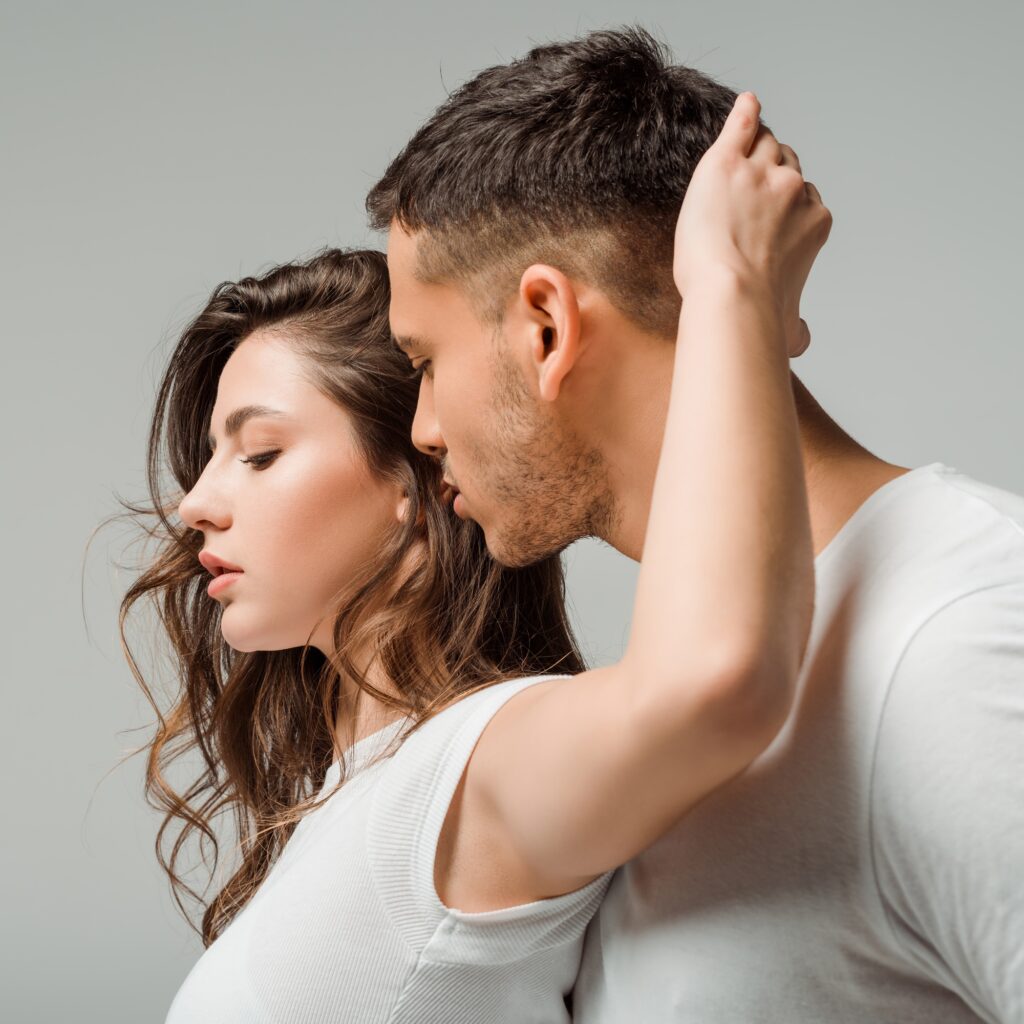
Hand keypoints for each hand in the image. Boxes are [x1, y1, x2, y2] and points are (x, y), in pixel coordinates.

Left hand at [673, 92, 831, 356]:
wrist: (729, 295)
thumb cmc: (755, 314)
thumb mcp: (788, 326)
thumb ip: (797, 328)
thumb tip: (801, 341)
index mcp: (815, 218)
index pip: (804, 193)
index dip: (784, 201)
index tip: (767, 214)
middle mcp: (795, 189)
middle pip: (786, 163)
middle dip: (771, 173)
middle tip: (748, 190)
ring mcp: (762, 171)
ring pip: (763, 144)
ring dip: (753, 147)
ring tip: (740, 152)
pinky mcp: (726, 162)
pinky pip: (741, 126)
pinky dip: (744, 114)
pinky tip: (745, 105)